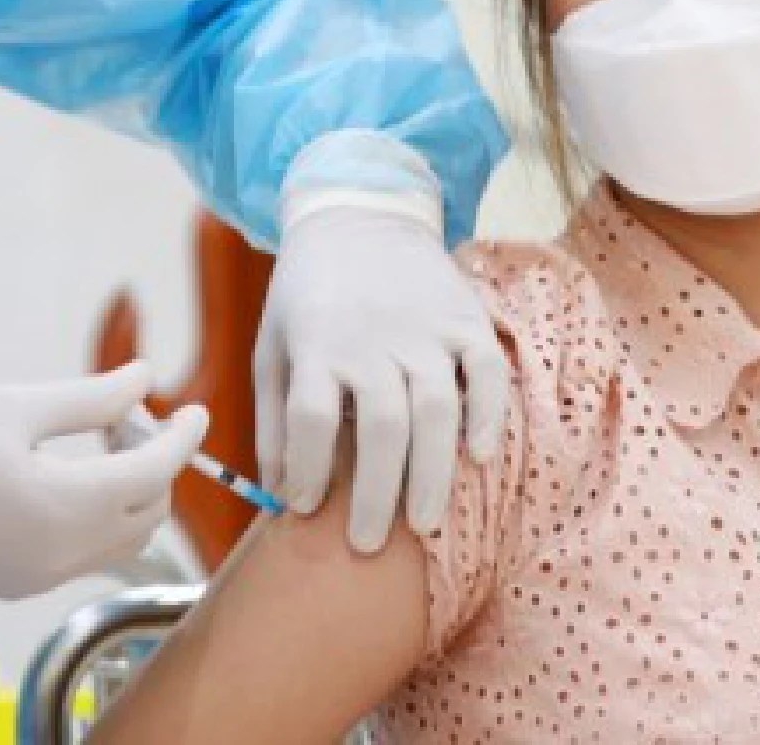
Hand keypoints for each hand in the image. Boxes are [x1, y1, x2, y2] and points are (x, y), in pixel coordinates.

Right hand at [0, 363, 207, 598]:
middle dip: (154, 461)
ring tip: (99, 443)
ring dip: (132, 492)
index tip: (196, 410)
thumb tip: (145, 380)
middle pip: (150, 512)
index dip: (183, 438)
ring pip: (125, 539)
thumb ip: (92, 398)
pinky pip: (88, 554)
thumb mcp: (17, 407)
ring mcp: (44, 578)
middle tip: (122, 417)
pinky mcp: (24, 585)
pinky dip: (101, 516)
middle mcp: (64, 554)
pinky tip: (71, 478)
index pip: (154, 472)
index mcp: (65, 505)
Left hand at [254, 206, 510, 554]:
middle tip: (365, 544)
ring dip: (432, 473)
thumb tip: (278, 493)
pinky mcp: (465, 318)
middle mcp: (372, 338)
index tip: (301, 509)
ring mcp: (424, 328)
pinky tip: (479, 456)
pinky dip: (487, 415)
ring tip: (423, 525)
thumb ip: (275, 421)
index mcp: (316, 344)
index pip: (311, 418)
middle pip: (380, 425)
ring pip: (436, 408)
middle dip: (375, 494)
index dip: (306, 470)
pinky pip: (486, 372)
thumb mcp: (272, 348)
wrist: (359, 216)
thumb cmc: (308, 297)